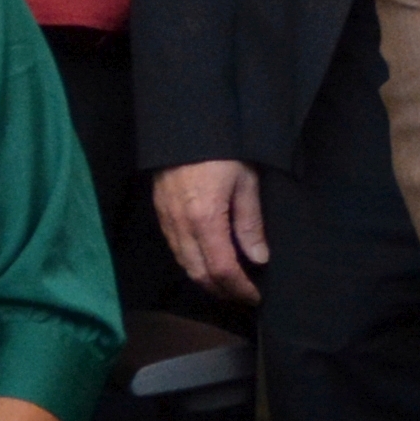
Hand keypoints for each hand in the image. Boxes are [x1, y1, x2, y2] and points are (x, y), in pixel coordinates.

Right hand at [152, 160, 267, 303]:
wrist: (185, 124)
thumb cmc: (222, 149)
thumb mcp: (246, 183)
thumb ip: (250, 223)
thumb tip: (259, 258)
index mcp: (205, 220)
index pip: (222, 269)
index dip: (239, 288)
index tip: (255, 296)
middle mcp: (181, 226)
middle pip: (199, 274)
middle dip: (223, 291)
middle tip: (244, 295)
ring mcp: (167, 221)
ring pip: (184, 265)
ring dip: (206, 280)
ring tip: (229, 284)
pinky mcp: (160, 214)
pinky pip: (175, 250)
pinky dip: (192, 264)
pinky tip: (208, 262)